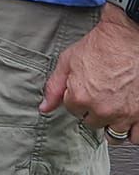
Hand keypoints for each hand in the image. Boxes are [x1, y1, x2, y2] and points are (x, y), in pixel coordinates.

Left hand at [42, 12, 138, 141]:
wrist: (130, 37)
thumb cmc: (103, 45)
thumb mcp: (69, 60)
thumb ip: (54, 87)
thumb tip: (44, 108)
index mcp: (80, 98)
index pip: (72, 110)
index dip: (78, 97)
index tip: (85, 87)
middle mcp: (102, 110)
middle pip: (92, 123)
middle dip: (93, 110)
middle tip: (100, 94)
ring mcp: (124, 114)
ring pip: (113, 134)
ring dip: (111, 123)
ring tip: (113, 108)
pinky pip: (135, 137)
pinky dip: (131, 131)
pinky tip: (128, 119)